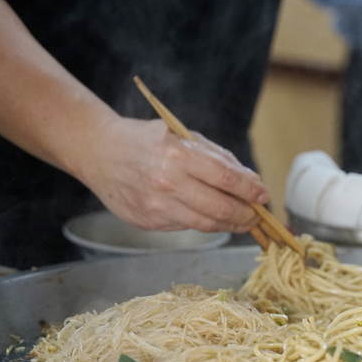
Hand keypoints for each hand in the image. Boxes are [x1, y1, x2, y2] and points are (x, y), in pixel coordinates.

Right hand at [76, 117, 268, 232]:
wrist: (98, 152)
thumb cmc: (144, 140)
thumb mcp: (181, 135)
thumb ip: (216, 157)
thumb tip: (249, 180)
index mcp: (177, 154)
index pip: (226, 178)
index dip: (250, 190)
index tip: (263, 195)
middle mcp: (167, 182)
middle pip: (220, 208)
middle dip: (245, 214)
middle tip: (256, 215)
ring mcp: (156, 206)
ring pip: (205, 224)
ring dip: (229, 224)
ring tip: (241, 220)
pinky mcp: (148, 222)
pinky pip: (185, 227)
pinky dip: (203, 223)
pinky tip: (211, 218)